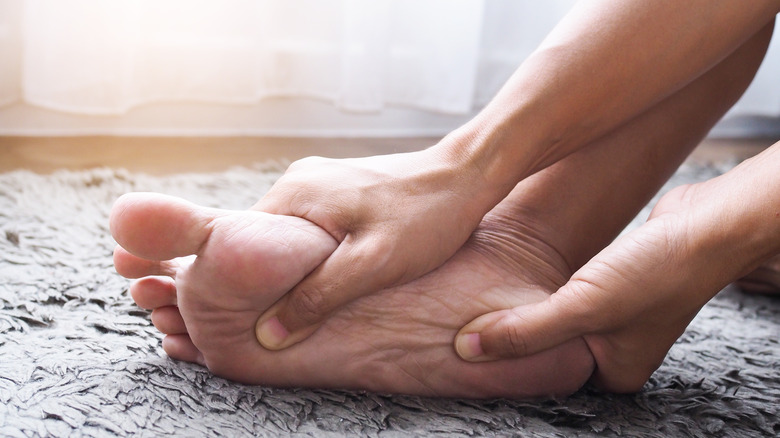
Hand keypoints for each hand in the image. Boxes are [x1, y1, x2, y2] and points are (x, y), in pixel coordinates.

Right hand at [253, 146, 495, 349]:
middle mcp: (299, 181)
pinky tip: (340, 272)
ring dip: (299, 268)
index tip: (256, 319)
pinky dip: (318, 253)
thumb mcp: (372, 265)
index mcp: (294, 193)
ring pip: (292, 238)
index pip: (240, 247)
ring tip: (318, 298)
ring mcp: (321, 181)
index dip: (245, 288)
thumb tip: (267, 334)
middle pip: (264, 244)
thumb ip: (318, 297)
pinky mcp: (342, 188)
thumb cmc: (427, 217)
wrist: (469, 176)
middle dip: (273, 280)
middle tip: (291, 318)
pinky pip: (314, 228)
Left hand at [455, 175, 779, 391]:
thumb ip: (524, 331)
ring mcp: (615, 317)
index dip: (506, 355)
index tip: (465, 337)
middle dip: (514, 327)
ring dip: (528, 301)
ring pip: (554, 315)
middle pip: (546, 344)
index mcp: (612, 372)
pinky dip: (547, 283)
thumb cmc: (657, 272)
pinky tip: (521, 270)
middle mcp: (614, 349)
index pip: (543, 373)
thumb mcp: (583, 307)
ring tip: (487, 290)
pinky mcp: (612, 285)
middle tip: (469, 312)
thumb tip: (467, 348)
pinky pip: (567, 291)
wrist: (707, 225)